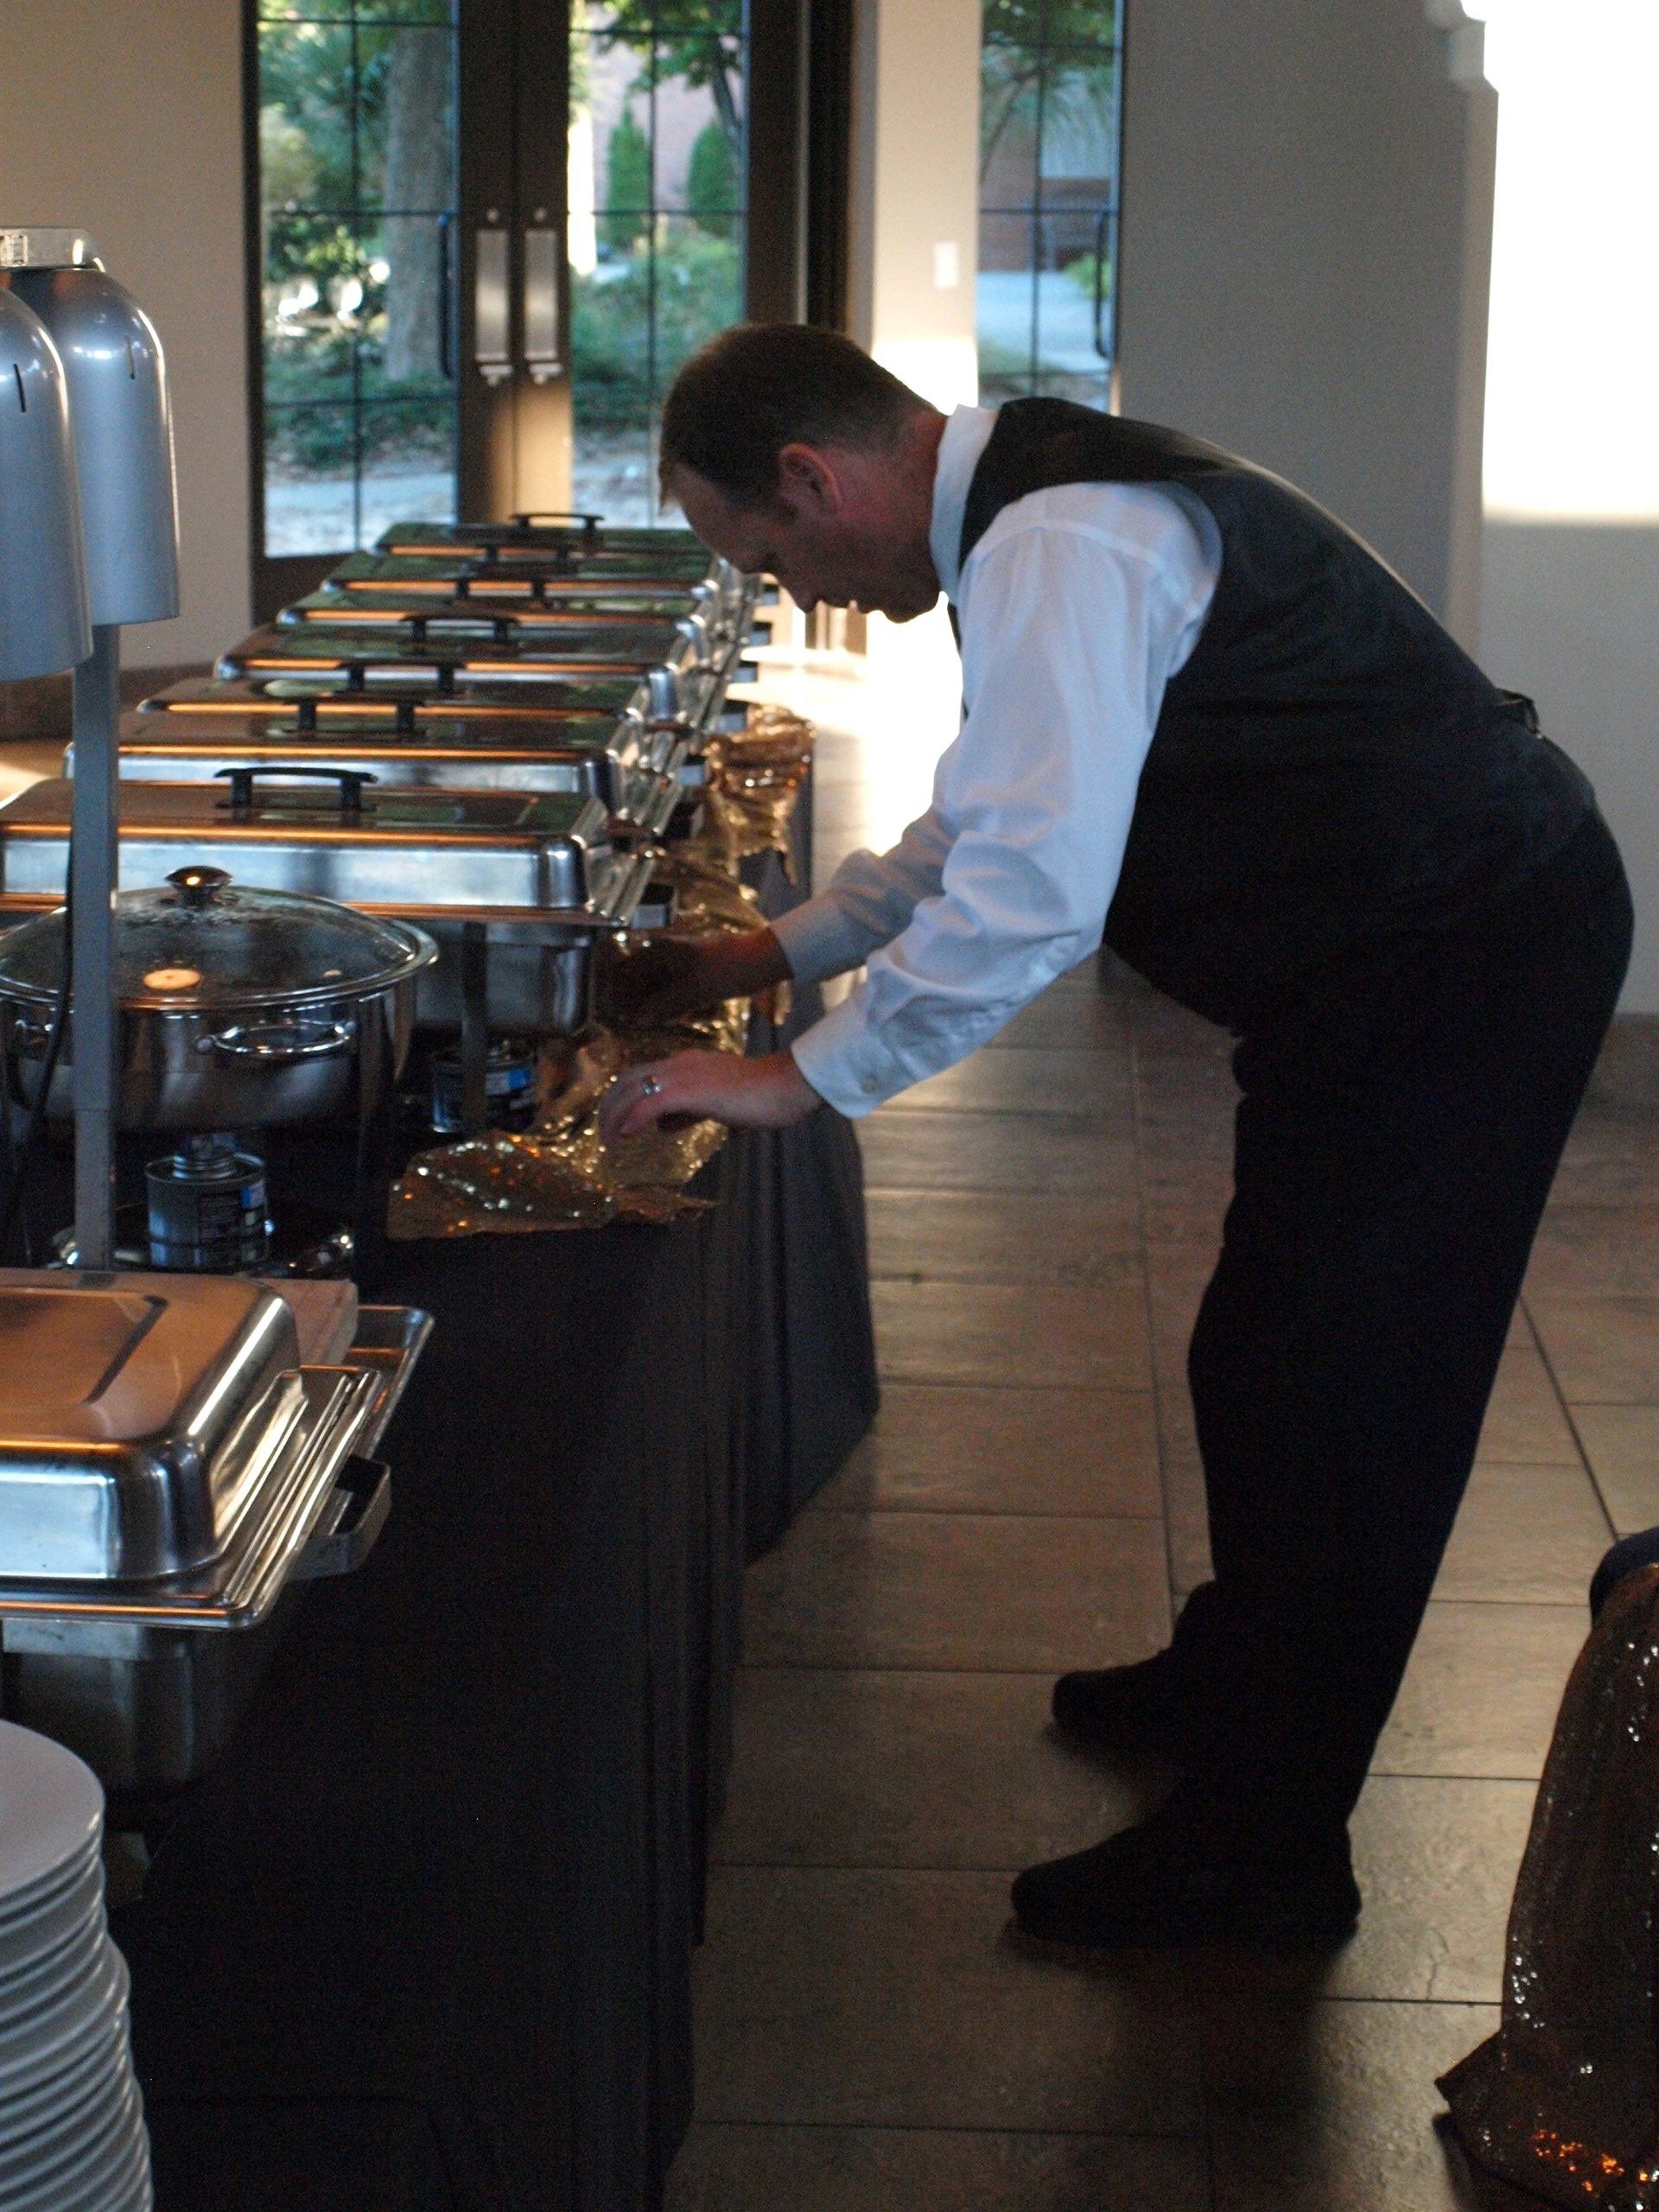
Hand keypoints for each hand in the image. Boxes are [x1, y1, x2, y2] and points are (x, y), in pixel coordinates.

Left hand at [598, 1050, 820, 1143]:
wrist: (784, 1085)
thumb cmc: (762, 1095)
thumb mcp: (718, 1103)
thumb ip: (689, 1111)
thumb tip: (664, 1125)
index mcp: (688, 1064)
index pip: (642, 1074)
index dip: (623, 1096)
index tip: (616, 1120)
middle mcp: (680, 1064)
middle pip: (629, 1079)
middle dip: (611, 1106)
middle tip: (603, 1132)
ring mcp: (684, 1075)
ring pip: (634, 1090)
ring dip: (615, 1115)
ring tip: (608, 1139)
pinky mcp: (691, 1091)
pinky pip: (650, 1103)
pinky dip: (633, 1118)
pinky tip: (626, 1134)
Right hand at [602, 926, 789, 1028]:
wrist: (762, 959)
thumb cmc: (727, 968)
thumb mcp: (692, 991)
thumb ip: (662, 1005)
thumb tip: (637, 1020)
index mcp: (661, 950)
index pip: (626, 970)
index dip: (618, 992)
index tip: (615, 1013)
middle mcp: (667, 953)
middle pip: (641, 979)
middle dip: (637, 1001)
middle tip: (632, 1023)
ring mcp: (682, 962)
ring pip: (658, 985)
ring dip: (655, 1004)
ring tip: (651, 1023)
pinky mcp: (695, 973)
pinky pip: (676, 989)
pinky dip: (673, 1002)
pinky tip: (678, 1015)